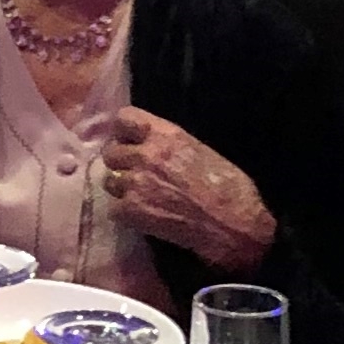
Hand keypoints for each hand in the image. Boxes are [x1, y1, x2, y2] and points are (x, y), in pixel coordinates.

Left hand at [98, 107, 275, 272]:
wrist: (234, 225)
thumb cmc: (230, 188)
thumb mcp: (201, 150)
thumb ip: (170, 144)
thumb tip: (153, 145)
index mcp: (166, 135)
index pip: (124, 118)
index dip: (124, 131)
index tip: (129, 140)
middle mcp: (146, 154)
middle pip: (111, 152)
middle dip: (121, 163)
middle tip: (136, 174)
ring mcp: (135, 183)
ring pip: (109, 180)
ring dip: (121, 188)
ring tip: (139, 197)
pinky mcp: (130, 210)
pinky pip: (113, 208)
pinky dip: (125, 213)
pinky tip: (143, 217)